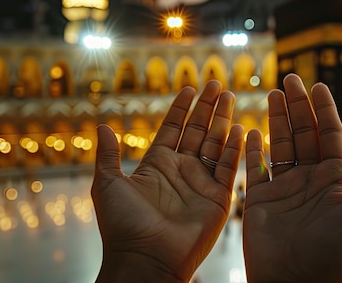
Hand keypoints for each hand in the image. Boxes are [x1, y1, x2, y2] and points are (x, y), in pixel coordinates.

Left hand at [92, 81, 242, 282]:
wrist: (145, 258)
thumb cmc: (123, 225)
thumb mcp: (108, 184)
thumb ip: (108, 155)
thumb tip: (101, 126)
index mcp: (157, 165)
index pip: (172, 129)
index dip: (181, 108)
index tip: (189, 88)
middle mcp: (181, 171)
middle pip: (198, 131)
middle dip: (207, 107)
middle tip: (217, 83)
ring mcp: (201, 183)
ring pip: (216, 144)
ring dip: (223, 120)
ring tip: (229, 96)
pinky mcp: (218, 198)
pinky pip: (229, 168)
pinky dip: (235, 148)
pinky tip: (240, 127)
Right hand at [243, 73, 341, 282]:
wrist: (295, 282)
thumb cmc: (336, 253)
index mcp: (337, 179)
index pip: (331, 135)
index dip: (325, 110)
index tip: (319, 86)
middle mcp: (311, 180)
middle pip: (305, 133)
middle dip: (298, 106)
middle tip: (291, 78)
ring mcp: (285, 189)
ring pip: (281, 144)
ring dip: (278, 118)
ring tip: (274, 92)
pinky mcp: (260, 199)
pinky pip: (255, 167)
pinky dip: (253, 148)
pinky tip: (253, 130)